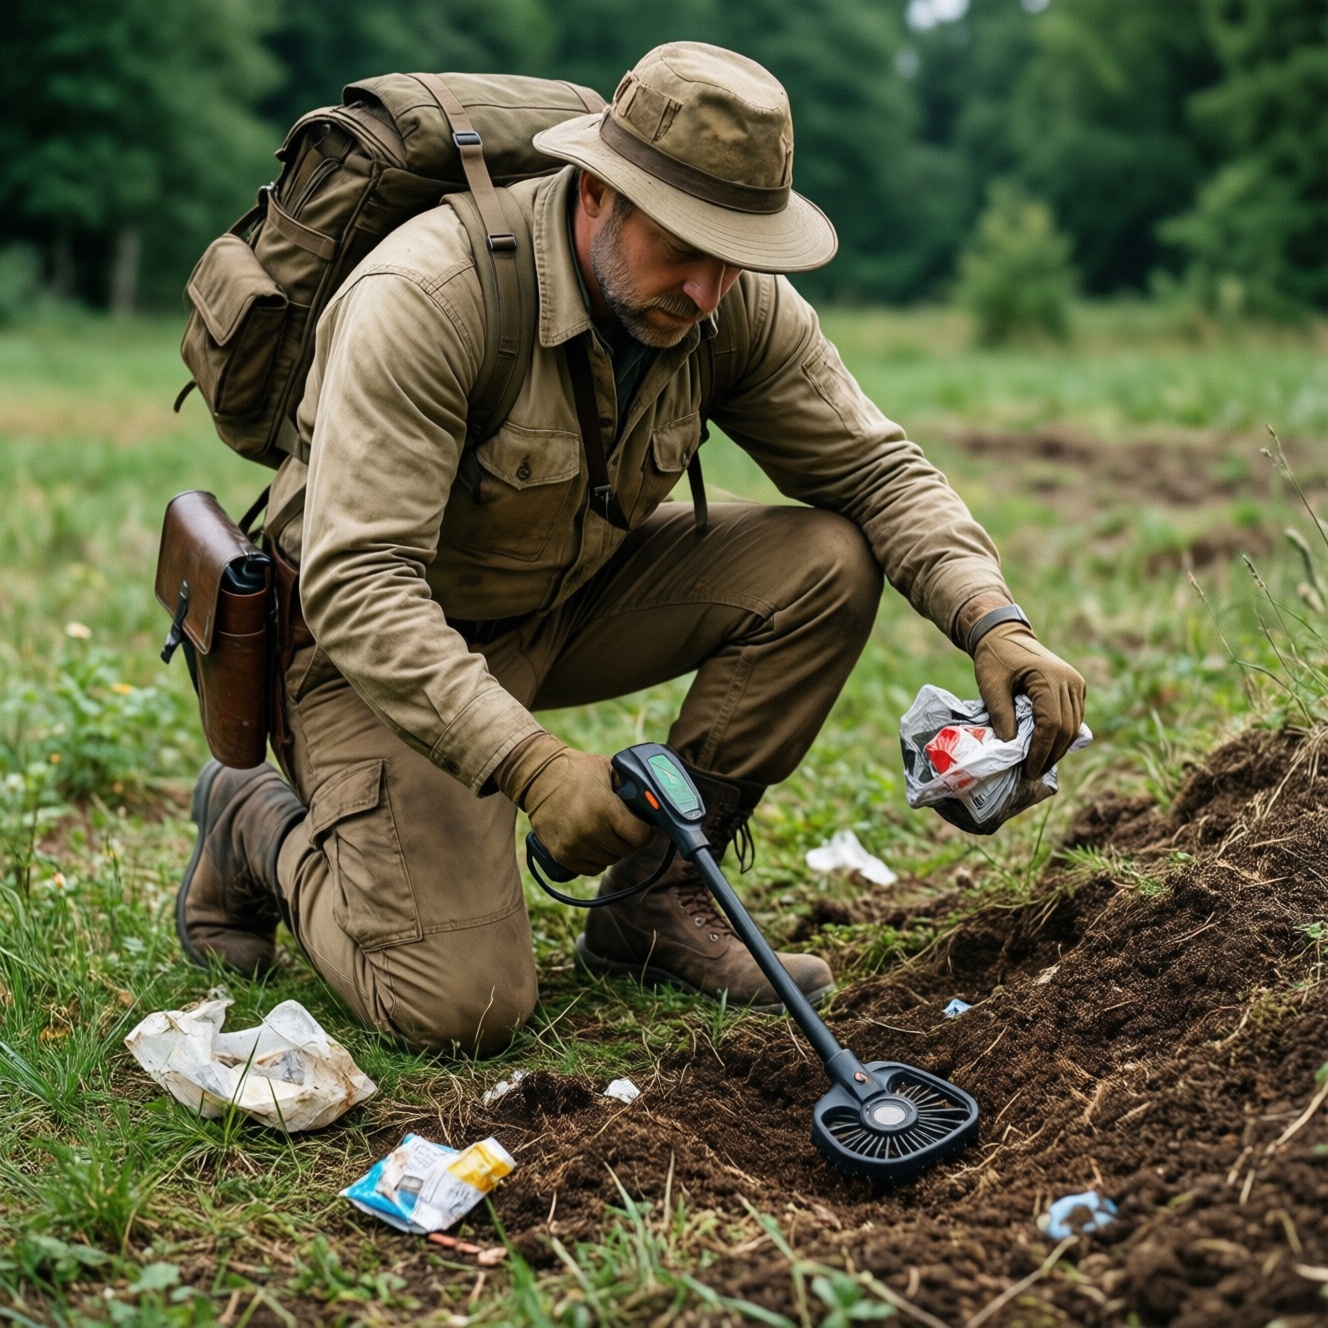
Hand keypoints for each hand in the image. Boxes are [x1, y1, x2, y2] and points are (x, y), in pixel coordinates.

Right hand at [495, 732, 652, 874]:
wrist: (538, 777)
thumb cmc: (578, 770)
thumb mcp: (610, 768)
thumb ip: (633, 784)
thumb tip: (656, 800)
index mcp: (606, 810)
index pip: (640, 838)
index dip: (645, 832)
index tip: (641, 825)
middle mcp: (590, 831)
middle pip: (625, 851)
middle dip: (628, 839)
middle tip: (622, 826)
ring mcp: (574, 846)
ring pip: (609, 861)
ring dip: (612, 850)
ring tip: (605, 831)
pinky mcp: (561, 855)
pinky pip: (591, 868)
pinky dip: (595, 859)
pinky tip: (593, 843)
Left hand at [972, 624, 1085, 777]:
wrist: (1005, 635)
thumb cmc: (995, 659)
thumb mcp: (991, 686)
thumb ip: (1001, 715)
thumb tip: (1011, 747)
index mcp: (1049, 678)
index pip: (1051, 723)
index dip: (1041, 750)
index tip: (1029, 769)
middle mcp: (1070, 681)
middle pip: (1067, 728)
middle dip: (1051, 754)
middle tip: (1032, 773)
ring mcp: (1076, 684)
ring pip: (1074, 726)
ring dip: (1058, 748)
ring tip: (1038, 765)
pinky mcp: (1076, 688)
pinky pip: (1073, 718)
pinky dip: (1061, 736)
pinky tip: (1046, 748)